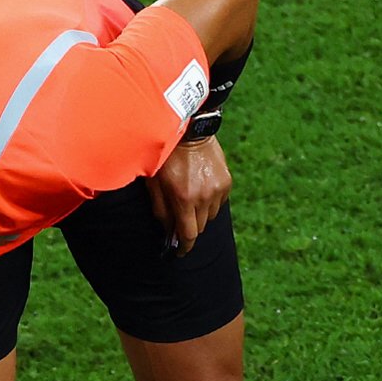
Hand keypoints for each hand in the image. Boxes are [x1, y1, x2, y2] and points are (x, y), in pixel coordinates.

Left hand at [146, 135, 231, 256]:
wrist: (190, 128)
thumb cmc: (166, 156)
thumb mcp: (154, 183)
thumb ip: (160, 210)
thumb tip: (166, 231)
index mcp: (184, 198)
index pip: (188, 235)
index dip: (184, 247)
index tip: (180, 252)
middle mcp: (204, 197)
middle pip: (200, 227)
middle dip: (189, 227)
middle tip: (180, 219)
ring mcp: (217, 189)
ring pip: (210, 216)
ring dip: (200, 214)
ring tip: (190, 200)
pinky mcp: (226, 181)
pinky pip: (219, 202)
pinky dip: (210, 202)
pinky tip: (200, 189)